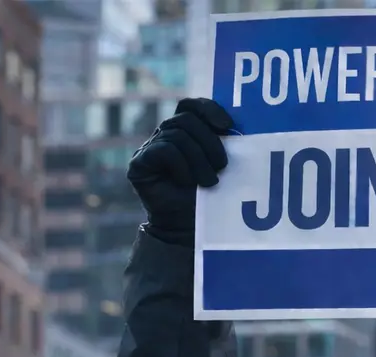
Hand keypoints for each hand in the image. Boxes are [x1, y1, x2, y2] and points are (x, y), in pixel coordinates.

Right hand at [126, 97, 233, 246]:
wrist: (188, 231)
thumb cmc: (209, 200)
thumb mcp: (220, 167)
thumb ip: (223, 143)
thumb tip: (237, 125)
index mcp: (184, 133)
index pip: (191, 106)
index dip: (208, 109)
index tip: (228, 125)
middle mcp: (164, 137)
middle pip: (186, 119)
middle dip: (210, 141)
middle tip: (222, 166)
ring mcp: (149, 149)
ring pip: (177, 135)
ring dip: (199, 159)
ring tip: (209, 182)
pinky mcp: (139, 164)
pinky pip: (164, 150)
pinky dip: (181, 166)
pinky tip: (186, 182)